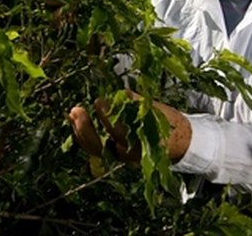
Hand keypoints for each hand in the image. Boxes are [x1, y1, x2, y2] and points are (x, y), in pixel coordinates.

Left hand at [69, 91, 191, 163]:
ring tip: (73, 114)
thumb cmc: (169, 123)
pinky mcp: (116, 154)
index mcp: (144, 143)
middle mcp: (131, 154)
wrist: (179, 142)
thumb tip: (121, 95)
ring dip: (81, 132)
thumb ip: (138, 103)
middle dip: (86, 128)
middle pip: (102, 145)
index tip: (99, 100)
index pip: (120, 131)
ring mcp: (122, 157)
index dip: (107, 116)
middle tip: (76, 110)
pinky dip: (85, 137)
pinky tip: (77, 123)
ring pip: (96, 149)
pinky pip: (97, 149)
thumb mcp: (158, 109)